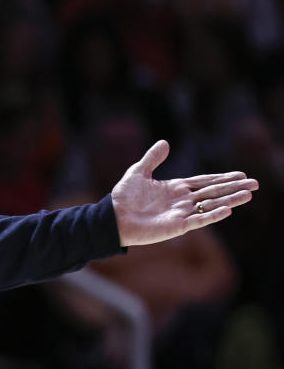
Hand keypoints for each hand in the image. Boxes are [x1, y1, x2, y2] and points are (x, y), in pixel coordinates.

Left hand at [112, 140, 258, 246]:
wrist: (113, 218)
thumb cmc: (123, 197)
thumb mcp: (138, 172)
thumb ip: (152, 158)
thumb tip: (165, 142)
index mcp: (175, 188)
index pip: (204, 182)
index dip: (222, 178)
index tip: (240, 174)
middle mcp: (182, 201)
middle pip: (213, 192)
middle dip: (233, 188)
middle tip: (255, 184)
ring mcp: (181, 214)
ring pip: (211, 205)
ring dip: (230, 200)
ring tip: (249, 194)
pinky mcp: (177, 226)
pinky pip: (199, 220)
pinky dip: (213, 215)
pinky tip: (228, 210)